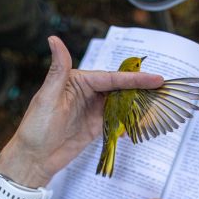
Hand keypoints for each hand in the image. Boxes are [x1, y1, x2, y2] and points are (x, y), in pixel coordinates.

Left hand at [0, 36, 162, 186]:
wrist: (34, 158)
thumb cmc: (35, 127)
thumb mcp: (48, 98)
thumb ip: (58, 70)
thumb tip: (54, 39)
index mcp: (76, 81)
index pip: (110, 78)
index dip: (133, 79)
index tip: (155, 79)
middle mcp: (86, 92)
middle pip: (119, 88)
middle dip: (141, 88)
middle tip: (164, 89)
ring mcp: (92, 110)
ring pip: (120, 102)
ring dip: (137, 102)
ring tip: (159, 103)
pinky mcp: (95, 126)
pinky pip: (117, 119)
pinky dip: (129, 118)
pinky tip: (142, 118)